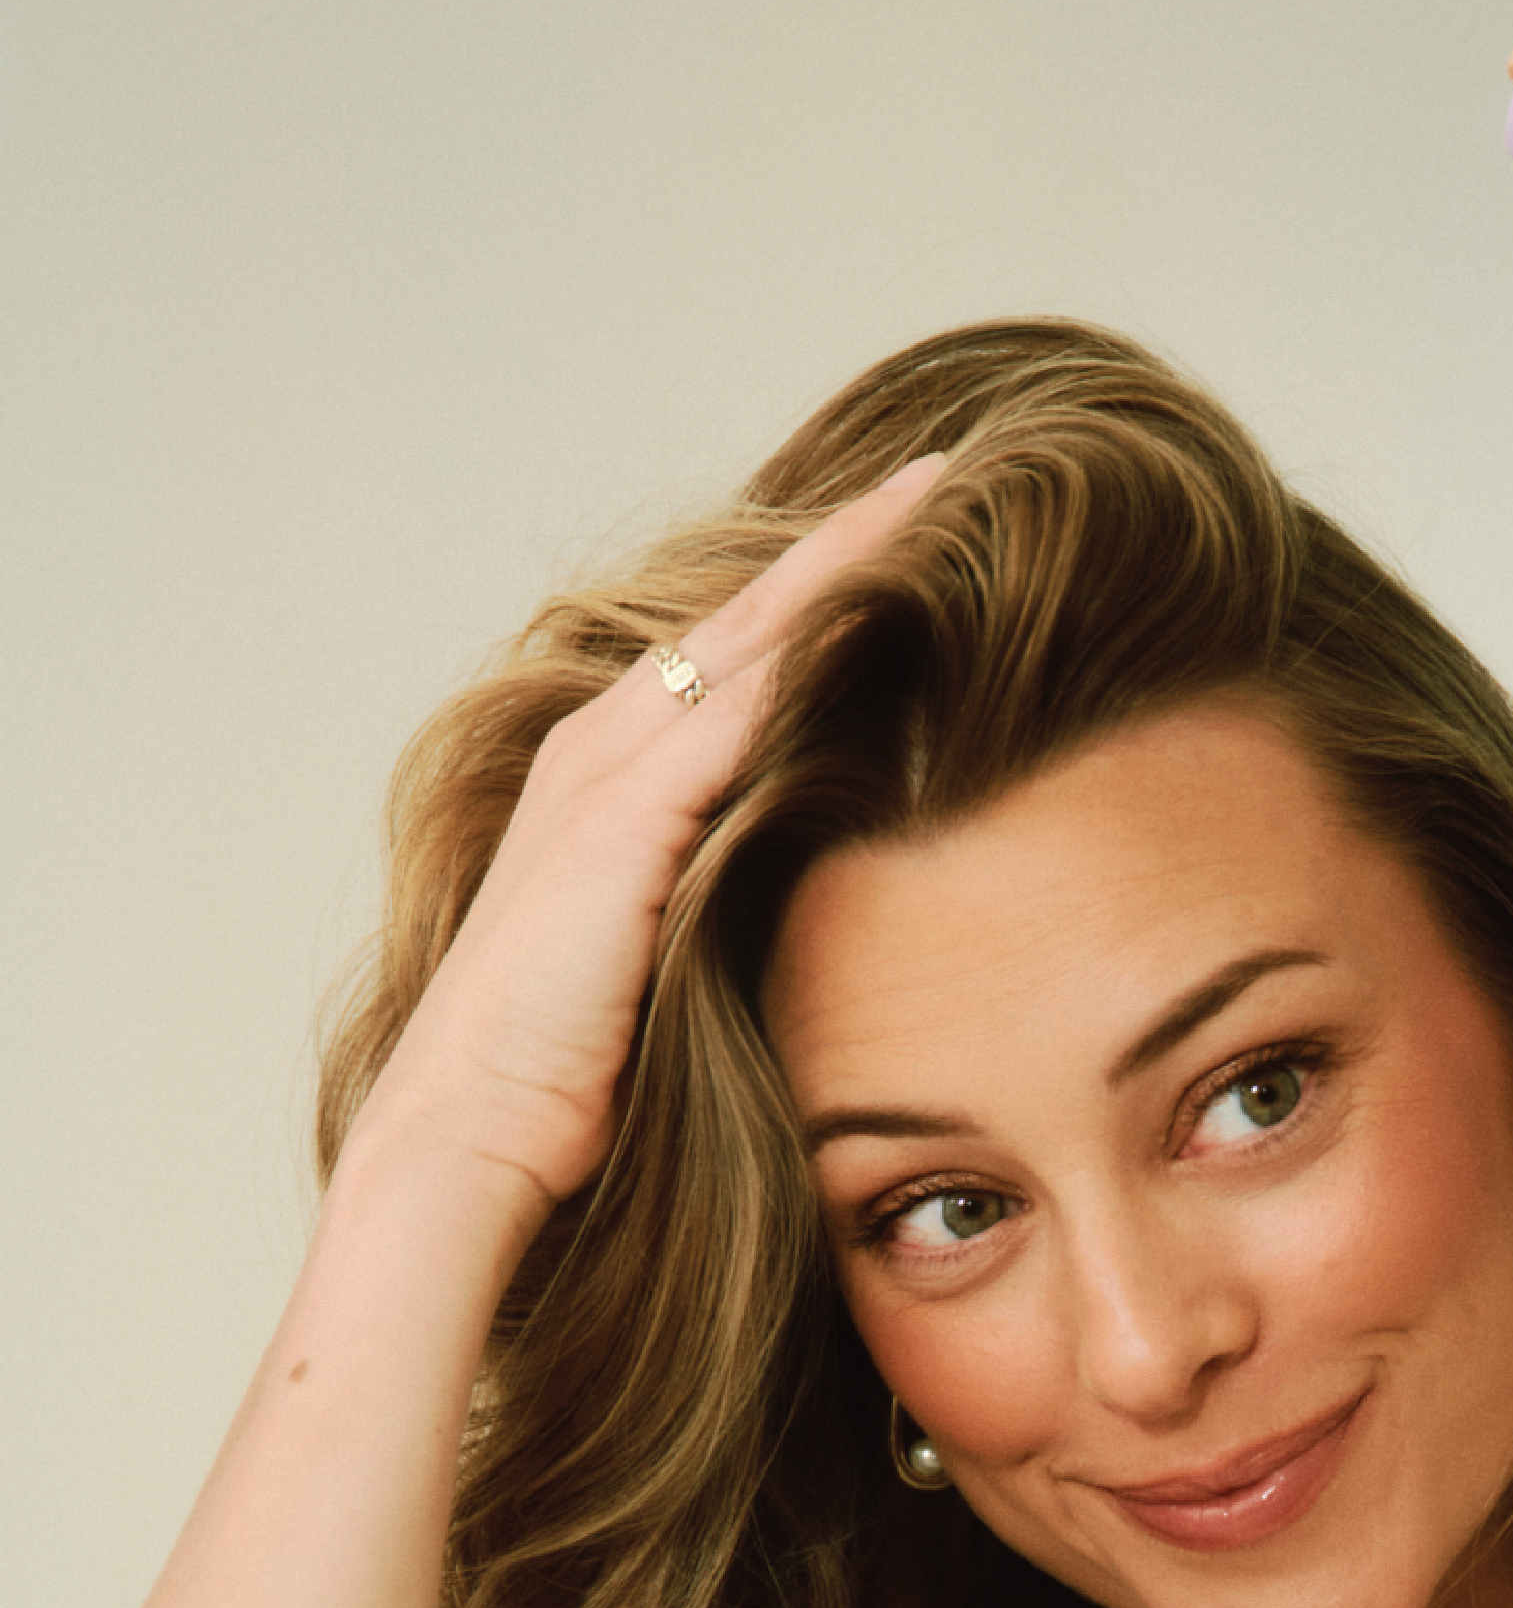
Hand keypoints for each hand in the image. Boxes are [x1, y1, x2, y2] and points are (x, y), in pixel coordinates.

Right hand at [357, 457, 945, 1215]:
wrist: (475, 1136)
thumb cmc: (574, 1082)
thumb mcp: (673, 959)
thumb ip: (731, 900)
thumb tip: (833, 899)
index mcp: (613, 781)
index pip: (736, 659)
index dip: (823, 592)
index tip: (915, 536)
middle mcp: (603, 752)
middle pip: (747, 616)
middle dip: (844, 539)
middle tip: (942, 470)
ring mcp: (608, 777)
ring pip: (746, 637)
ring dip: (838, 565)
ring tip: (932, 499)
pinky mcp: (624, 823)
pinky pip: (736, 710)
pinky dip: (807, 651)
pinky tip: (883, 604)